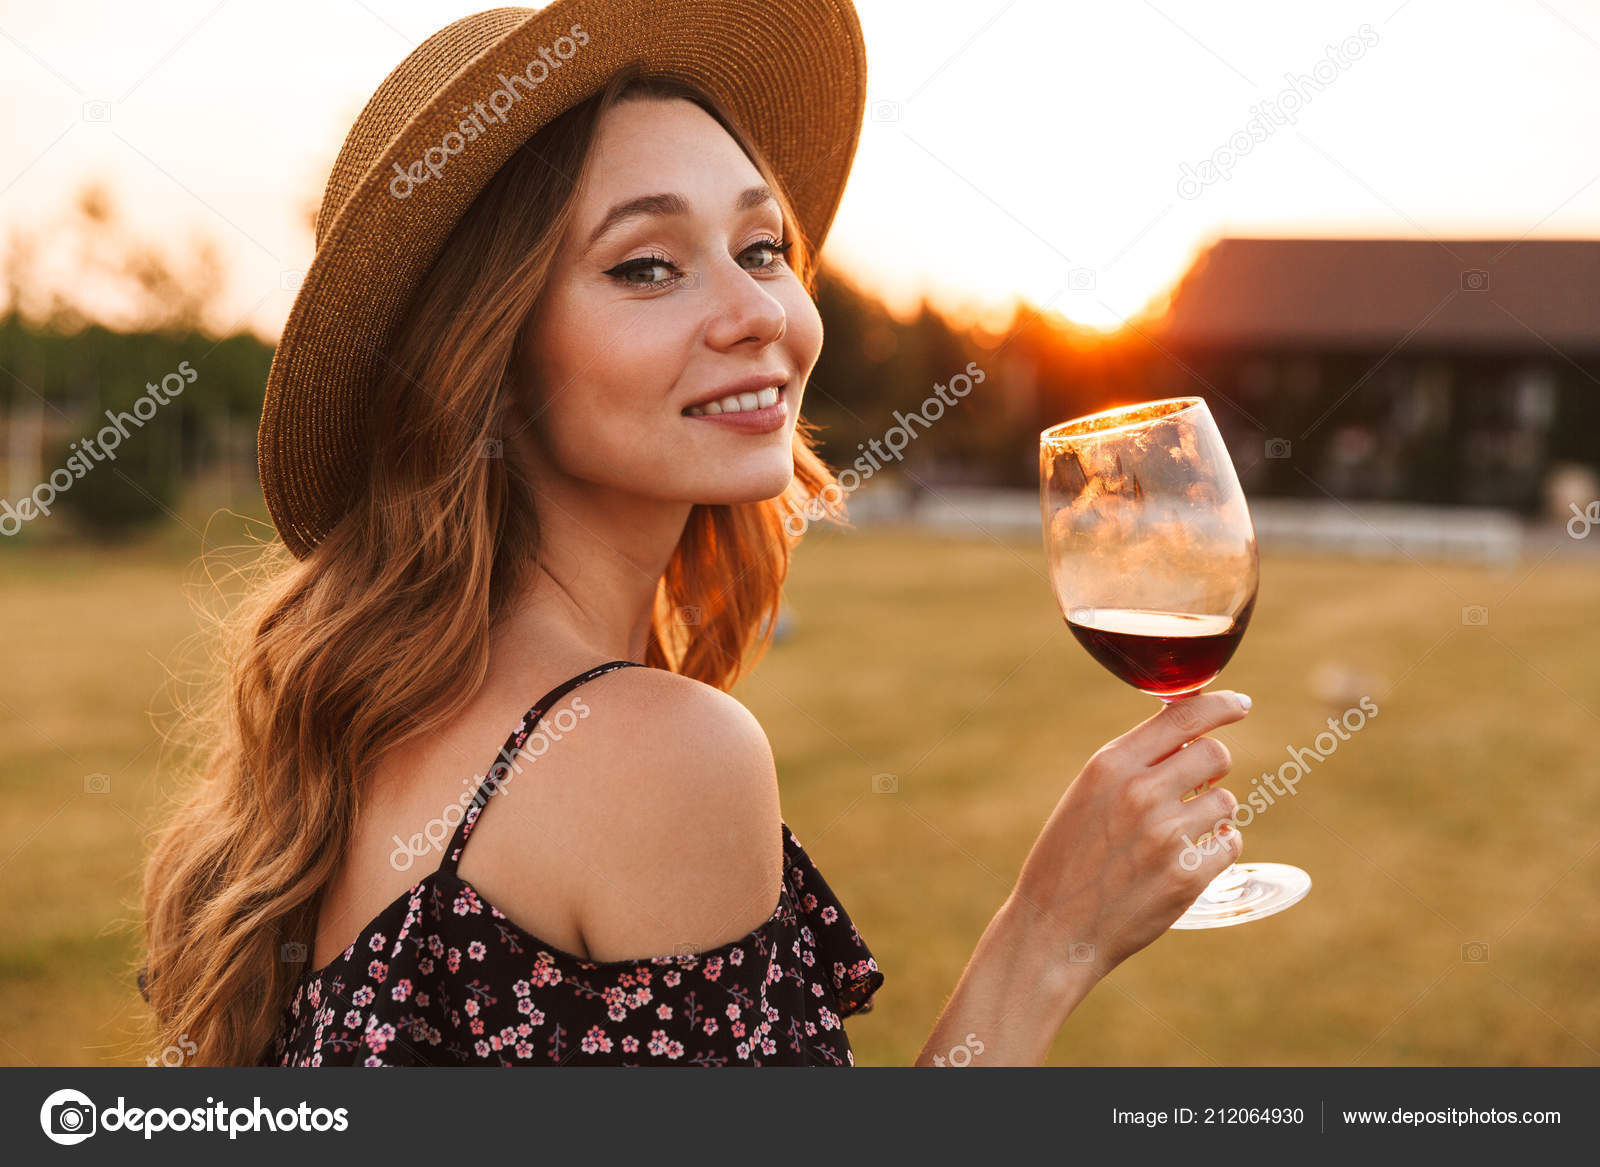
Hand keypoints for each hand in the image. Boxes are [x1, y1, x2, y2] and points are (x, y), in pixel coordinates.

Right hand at [1006, 689, 1250, 978]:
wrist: (1054, 929)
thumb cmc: (1068, 858)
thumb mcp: (1086, 795)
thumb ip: (1132, 764)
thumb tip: (1187, 738)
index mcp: (1109, 765)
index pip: (1182, 716)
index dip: (1220, 704)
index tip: (1240, 704)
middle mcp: (1140, 793)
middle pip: (1216, 755)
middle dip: (1213, 768)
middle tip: (1195, 787)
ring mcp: (1166, 835)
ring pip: (1226, 802)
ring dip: (1211, 815)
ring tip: (1176, 835)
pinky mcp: (1188, 875)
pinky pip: (1229, 844)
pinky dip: (1216, 850)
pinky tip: (1186, 861)